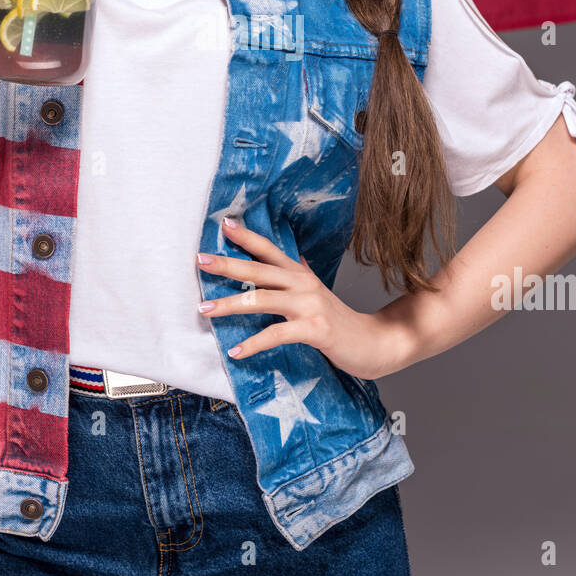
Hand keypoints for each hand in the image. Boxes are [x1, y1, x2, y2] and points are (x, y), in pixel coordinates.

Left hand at [197, 218, 405, 379]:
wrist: (375, 343)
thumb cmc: (340, 322)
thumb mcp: (317, 293)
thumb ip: (299, 275)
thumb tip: (287, 256)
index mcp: (301, 275)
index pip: (270, 250)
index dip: (247, 236)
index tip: (223, 224)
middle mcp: (304, 285)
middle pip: (260, 270)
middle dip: (227, 264)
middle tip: (200, 260)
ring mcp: (309, 306)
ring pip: (262, 299)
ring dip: (230, 304)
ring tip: (205, 310)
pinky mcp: (314, 330)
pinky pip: (276, 334)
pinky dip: (253, 344)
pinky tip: (236, 351)